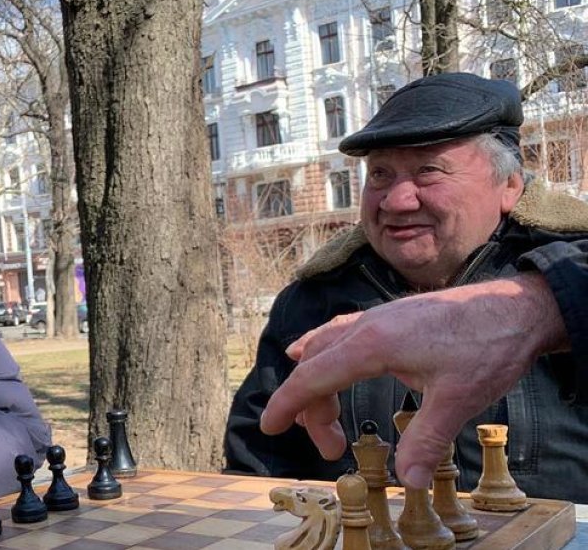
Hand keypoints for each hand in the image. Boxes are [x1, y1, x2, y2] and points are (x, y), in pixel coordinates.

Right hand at [260, 274, 566, 488]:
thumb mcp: (457, 400)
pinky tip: (314, 350)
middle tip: (332, 449)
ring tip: (327, 419)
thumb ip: (426, 440)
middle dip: (311, 409)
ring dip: (318, 383)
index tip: (270, 426)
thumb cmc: (489, 347)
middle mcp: (366, 326)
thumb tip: (407, 480)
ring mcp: (376, 318)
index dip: (288, 404)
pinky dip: (321, 351)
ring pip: (325, 348)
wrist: (517, 307)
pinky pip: (339, 332)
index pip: (313, 376)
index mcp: (372, 344)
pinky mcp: (389, 318)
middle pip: (315, 366)